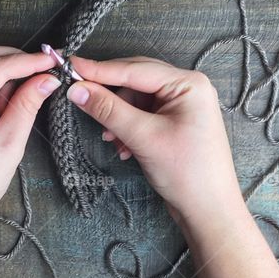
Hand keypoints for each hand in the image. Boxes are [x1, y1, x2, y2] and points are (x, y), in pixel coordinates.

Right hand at [66, 56, 243, 228]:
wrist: (208, 211)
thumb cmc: (187, 173)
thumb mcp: (144, 137)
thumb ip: (108, 109)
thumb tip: (76, 89)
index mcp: (189, 83)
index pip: (136, 69)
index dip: (100, 69)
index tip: (70, 66)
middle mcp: (187, 88)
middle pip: (135, 80)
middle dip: (110, 95)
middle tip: (79, 96)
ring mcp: (181, 105)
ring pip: (135, 99)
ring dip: (117, 116)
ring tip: (110, 138)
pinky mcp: (174, 122)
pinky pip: (142, 114)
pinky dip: (127, 127)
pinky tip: (123, 147)